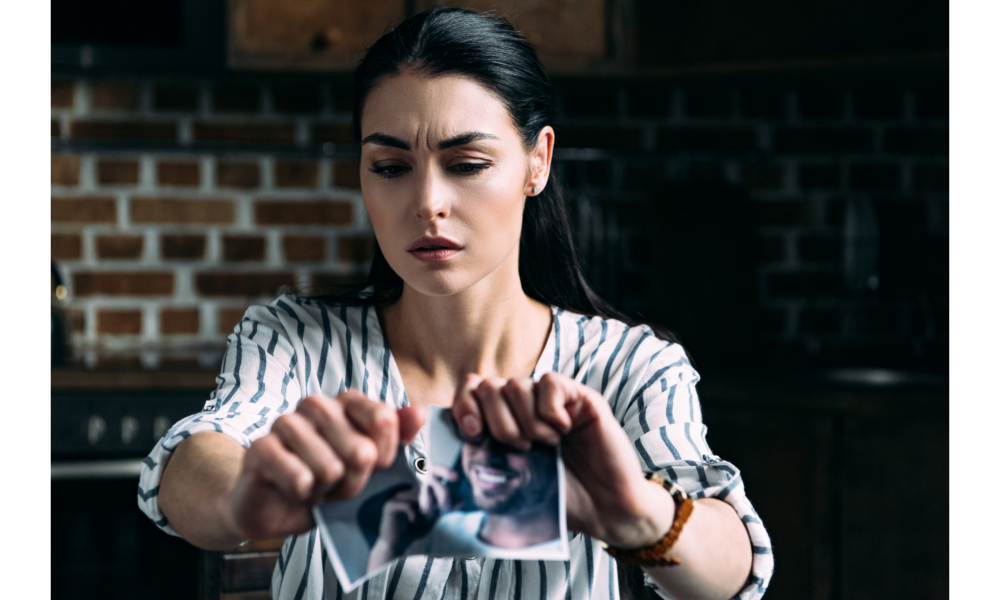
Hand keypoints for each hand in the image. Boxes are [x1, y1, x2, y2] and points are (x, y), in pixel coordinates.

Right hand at [229, 390, 425, 540]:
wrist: (274, 507)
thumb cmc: (327, 480)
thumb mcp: (369, 463)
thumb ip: (397, 435)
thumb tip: (420, 411)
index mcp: (346, 403)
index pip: (384, 420)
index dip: (384, 456)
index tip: (373, 468)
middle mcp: (316, 405)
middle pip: (361, 450)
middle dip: (354, 481)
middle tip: (337, 484)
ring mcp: (285, 423)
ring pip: (330, 468)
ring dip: (326, 490)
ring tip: (315, 487)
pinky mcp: (260, 448)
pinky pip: (299, 478)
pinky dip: (302, 495)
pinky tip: (293, 491)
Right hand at [366, 466, 455, 570]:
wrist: (396, 547)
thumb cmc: (414, 531)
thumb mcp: (433, 518)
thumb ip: (444, 508)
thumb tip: (461, 499)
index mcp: (418, 492)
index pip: (430, 475)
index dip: (442, 471)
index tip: (456, 477)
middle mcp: (408, 491)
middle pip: (428, 483)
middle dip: (442, 494)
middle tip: (445, 508)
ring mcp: (398, 496)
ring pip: (420, 497)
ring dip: (427, 512)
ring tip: (420, 522)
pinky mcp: (390, 505)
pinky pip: (409, 505)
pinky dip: (414, 516)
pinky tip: (411, 523)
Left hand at [450, 372, 674, 548]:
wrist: (604, 509)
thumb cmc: (558, 497)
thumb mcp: (510, 480)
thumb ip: (483, 455)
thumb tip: (456, 433)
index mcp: (504, 421)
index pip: (471, 389)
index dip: (464, 405)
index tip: (472, 433)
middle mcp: (526, 406)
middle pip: (489, 386)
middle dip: (496, 421)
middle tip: (520, 447)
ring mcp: (552, 400)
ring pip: (517, 385)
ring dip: (525, 421)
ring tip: (545, 444)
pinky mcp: (579, 397)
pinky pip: (550, 383)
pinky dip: (550, 409)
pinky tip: (563, 430)